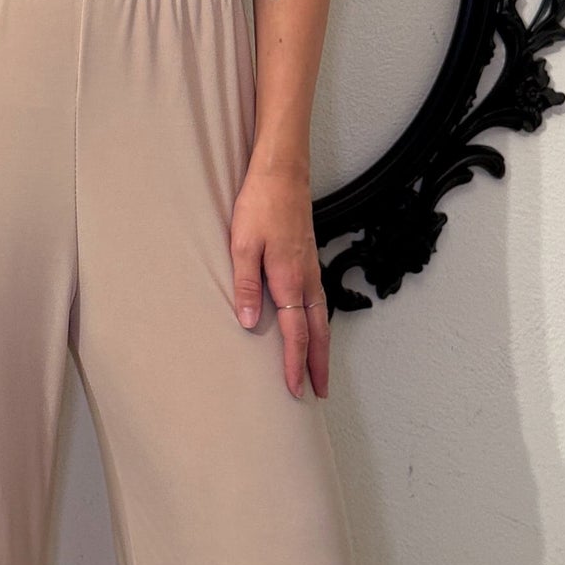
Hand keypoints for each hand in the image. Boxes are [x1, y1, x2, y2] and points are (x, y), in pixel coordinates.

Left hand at [228, 164, 330, 399]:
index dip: (295, 365)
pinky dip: (319, 324)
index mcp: (289, 279)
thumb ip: (246, 285)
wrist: (281, 173)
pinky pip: (318, 301)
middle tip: (320, 392)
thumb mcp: (242, 245)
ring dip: (322, 346)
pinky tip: (312, 327)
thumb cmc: (259, 205)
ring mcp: (310, 269)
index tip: (295, 390)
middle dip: (319, 365)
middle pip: (318, 332)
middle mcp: (306, 278)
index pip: (296, 334)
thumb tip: (251, 322)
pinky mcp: (308, 260)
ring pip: (322, 317)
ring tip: (319, 369)